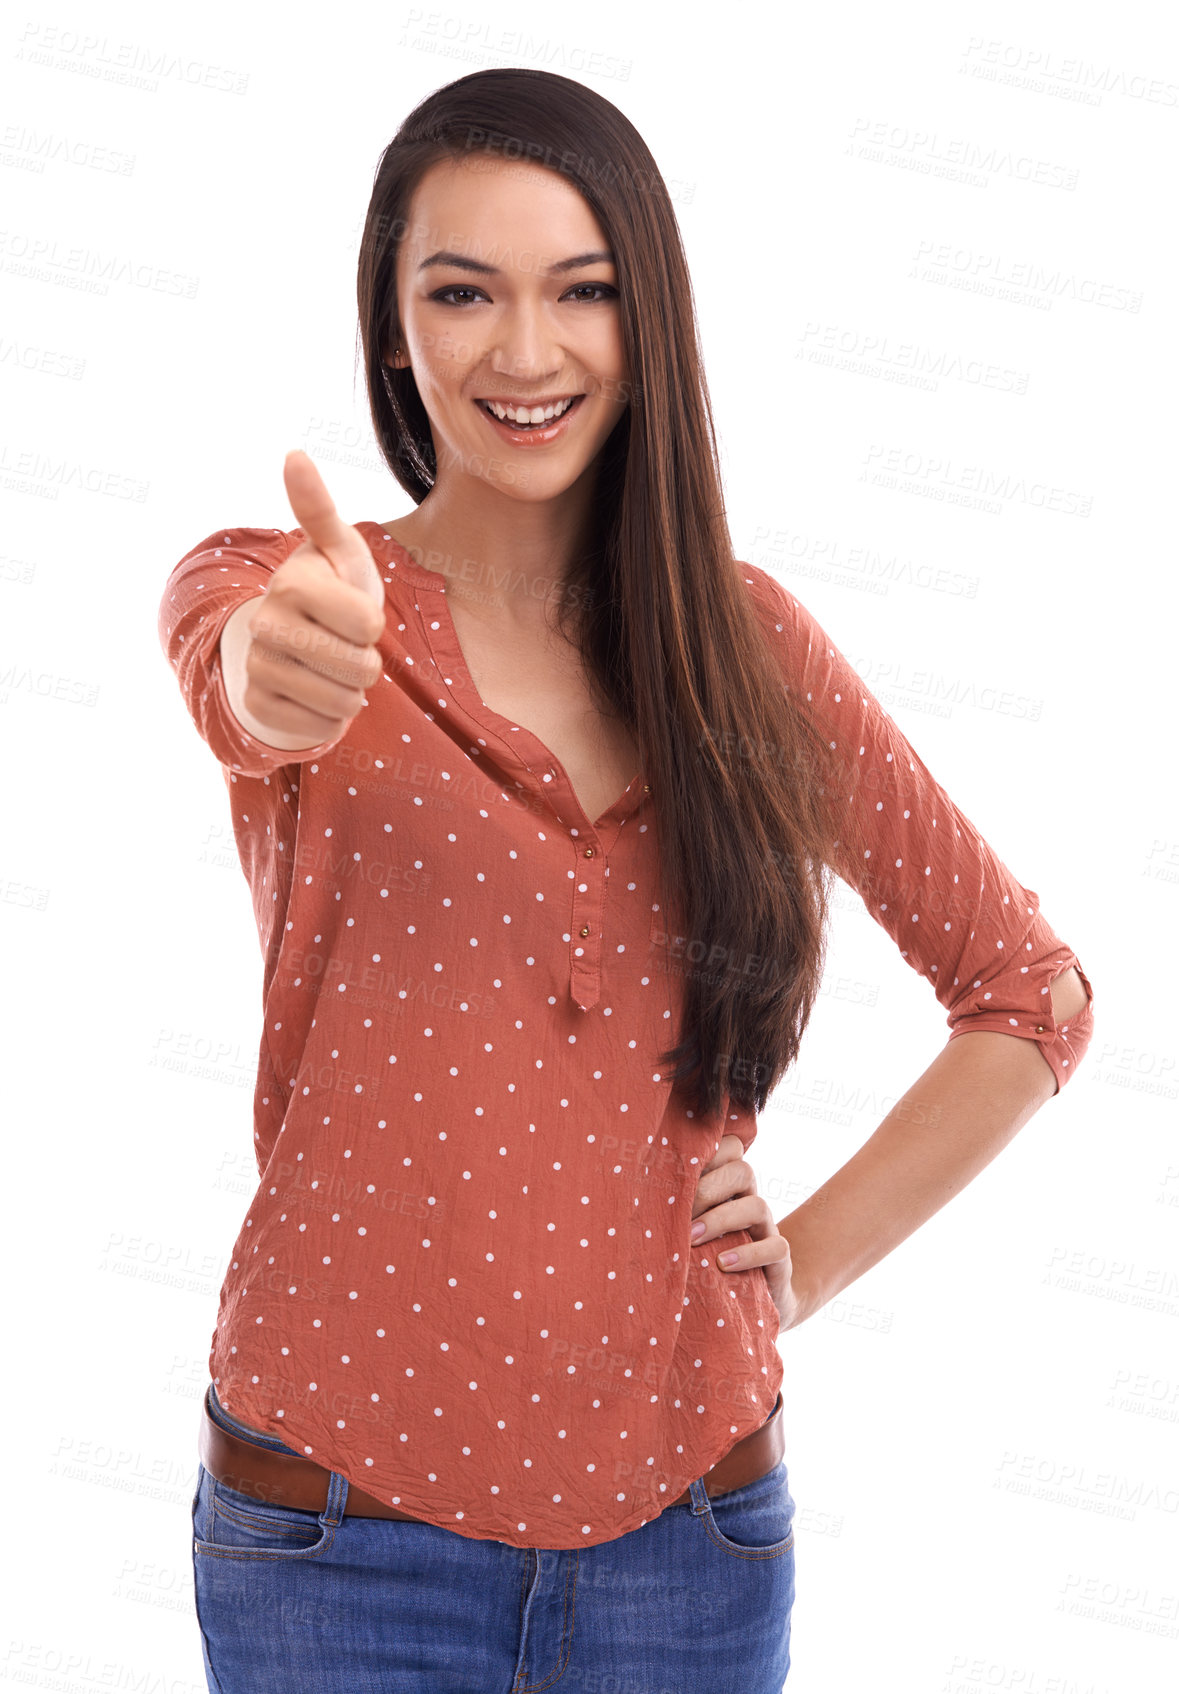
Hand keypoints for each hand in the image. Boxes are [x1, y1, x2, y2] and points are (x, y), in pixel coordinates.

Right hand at [236, 450, 387, 743]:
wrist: (293, 642)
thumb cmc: (331, 590)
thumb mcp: (339, 551)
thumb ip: (320, 509)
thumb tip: (293, 453)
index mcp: (292, 583)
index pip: (370, 626)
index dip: (374, 624)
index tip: (354, 613)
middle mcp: (267, 625)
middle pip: (360, 668)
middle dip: (367, 663)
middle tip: (347, 646)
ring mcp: (258, 668)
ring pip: (343, 703)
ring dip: (351, 691)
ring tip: (333, 669)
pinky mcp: (259, 706)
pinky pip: (322, 728)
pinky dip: (331, 718)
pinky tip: (317, 694)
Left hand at [690, 1135, 802, 1331]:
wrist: (754, 1298)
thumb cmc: (706, 1257)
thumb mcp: (690, 1230)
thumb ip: (672, 1211)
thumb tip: (627, 1198)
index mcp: (728, 1187)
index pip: (730, 1149)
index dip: (707, 1155)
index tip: (674, 1174)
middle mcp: (749, 1202)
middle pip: (743, 1171)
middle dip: (708, 1189)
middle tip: (679, 1213)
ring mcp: (767, 1230)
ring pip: (758, 1206)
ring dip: (721, 1220)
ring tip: (692, 1240)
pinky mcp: (780, 1261)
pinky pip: (777, 1248)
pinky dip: (749, 1254)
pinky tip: (722, 1264)